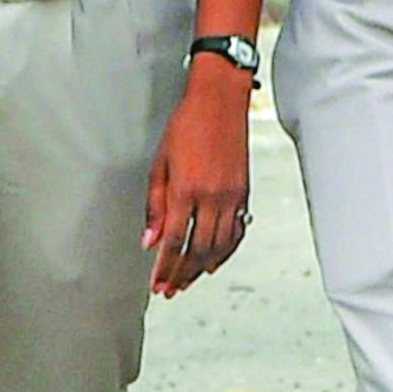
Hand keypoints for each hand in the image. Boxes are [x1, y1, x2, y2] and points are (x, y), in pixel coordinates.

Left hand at [143, 61, 252, 296]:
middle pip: (197, 250)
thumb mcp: (160, 163)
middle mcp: (211, 197)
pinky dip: (227, 251)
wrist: (220, 101)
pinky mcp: (243, 192)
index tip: (157, 284)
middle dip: (183, 274)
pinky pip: (237, 231)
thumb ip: (155, 204)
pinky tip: (216, 261)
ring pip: (219, 245)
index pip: (173, 241)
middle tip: (171, 290)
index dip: (165, 267)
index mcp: (186, 190)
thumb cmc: (186, 125)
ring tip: (189, 281)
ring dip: (203, 268)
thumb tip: (149, 240)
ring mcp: (231, 196)